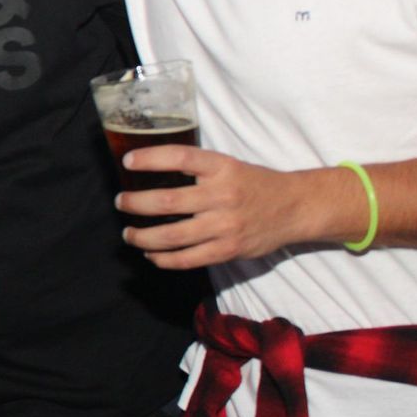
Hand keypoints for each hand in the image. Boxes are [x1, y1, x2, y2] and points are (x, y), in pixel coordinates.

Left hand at [118, 145, 343, 269]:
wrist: (296, 208)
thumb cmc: (254, 184)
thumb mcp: (229, 165)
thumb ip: (197, 168)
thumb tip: (151, 167)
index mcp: (222, 167)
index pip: (180, 157)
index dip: (151, 158)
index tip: (127, 161)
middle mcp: (223, 195)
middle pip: (167, 202)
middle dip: (136, 203)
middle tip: (121, 202)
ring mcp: (226, 225)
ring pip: (172, 235)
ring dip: (142, 236)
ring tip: (129, 233)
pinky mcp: (228, 250)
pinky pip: (187, 259)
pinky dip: (163, 259)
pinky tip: (151, 254)